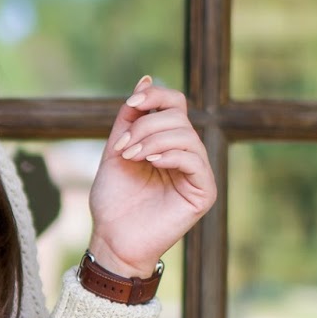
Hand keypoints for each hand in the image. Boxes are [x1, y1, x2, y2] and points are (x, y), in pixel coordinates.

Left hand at [87, 75, 216, 278]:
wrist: (112, 239)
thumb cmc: (113, 201)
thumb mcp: (116, 151)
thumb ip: (130, 118)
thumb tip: (146, 78)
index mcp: (167, 142)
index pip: (175, 104)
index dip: (155, 96)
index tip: (131, 103)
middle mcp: (186, 154)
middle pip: (178, 116)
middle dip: (146, 125)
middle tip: (123, 148)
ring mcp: (197, 173)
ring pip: (186, 135)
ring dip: (153, 139)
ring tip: (132, 157)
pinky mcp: (204, 191)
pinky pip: (195, 160)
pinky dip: (171, 155)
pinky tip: (151, 162)